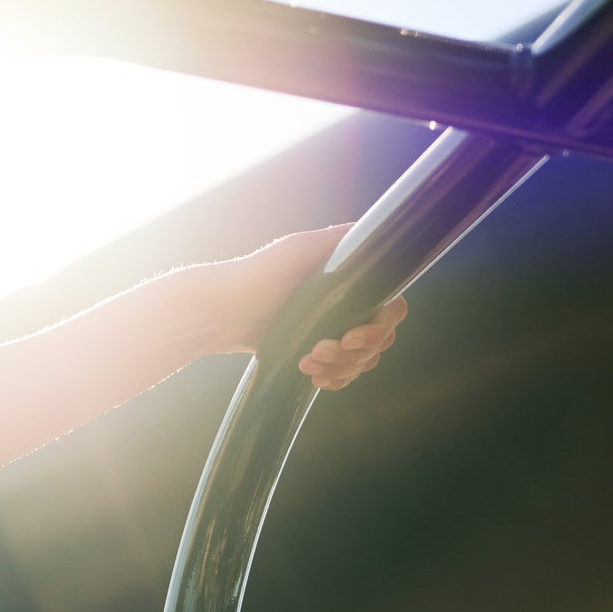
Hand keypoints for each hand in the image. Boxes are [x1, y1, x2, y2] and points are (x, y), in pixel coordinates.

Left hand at [221, 225, 408, 391]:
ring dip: (342, 368)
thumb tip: (378, 232)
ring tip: (307, 363)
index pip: (391, 309)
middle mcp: (349, 303)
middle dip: (355, 353)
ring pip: (364, 360)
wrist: (221, 311)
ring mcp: (334, 329)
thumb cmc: (258, 274)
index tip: (350, 338)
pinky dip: (336, 379)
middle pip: (381, 339)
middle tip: (320, 352)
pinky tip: (315, 377)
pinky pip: (344, 373)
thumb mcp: (298, 249)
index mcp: (352, 280)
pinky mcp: (318, 351)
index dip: (379, 329)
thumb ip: (338, 240)